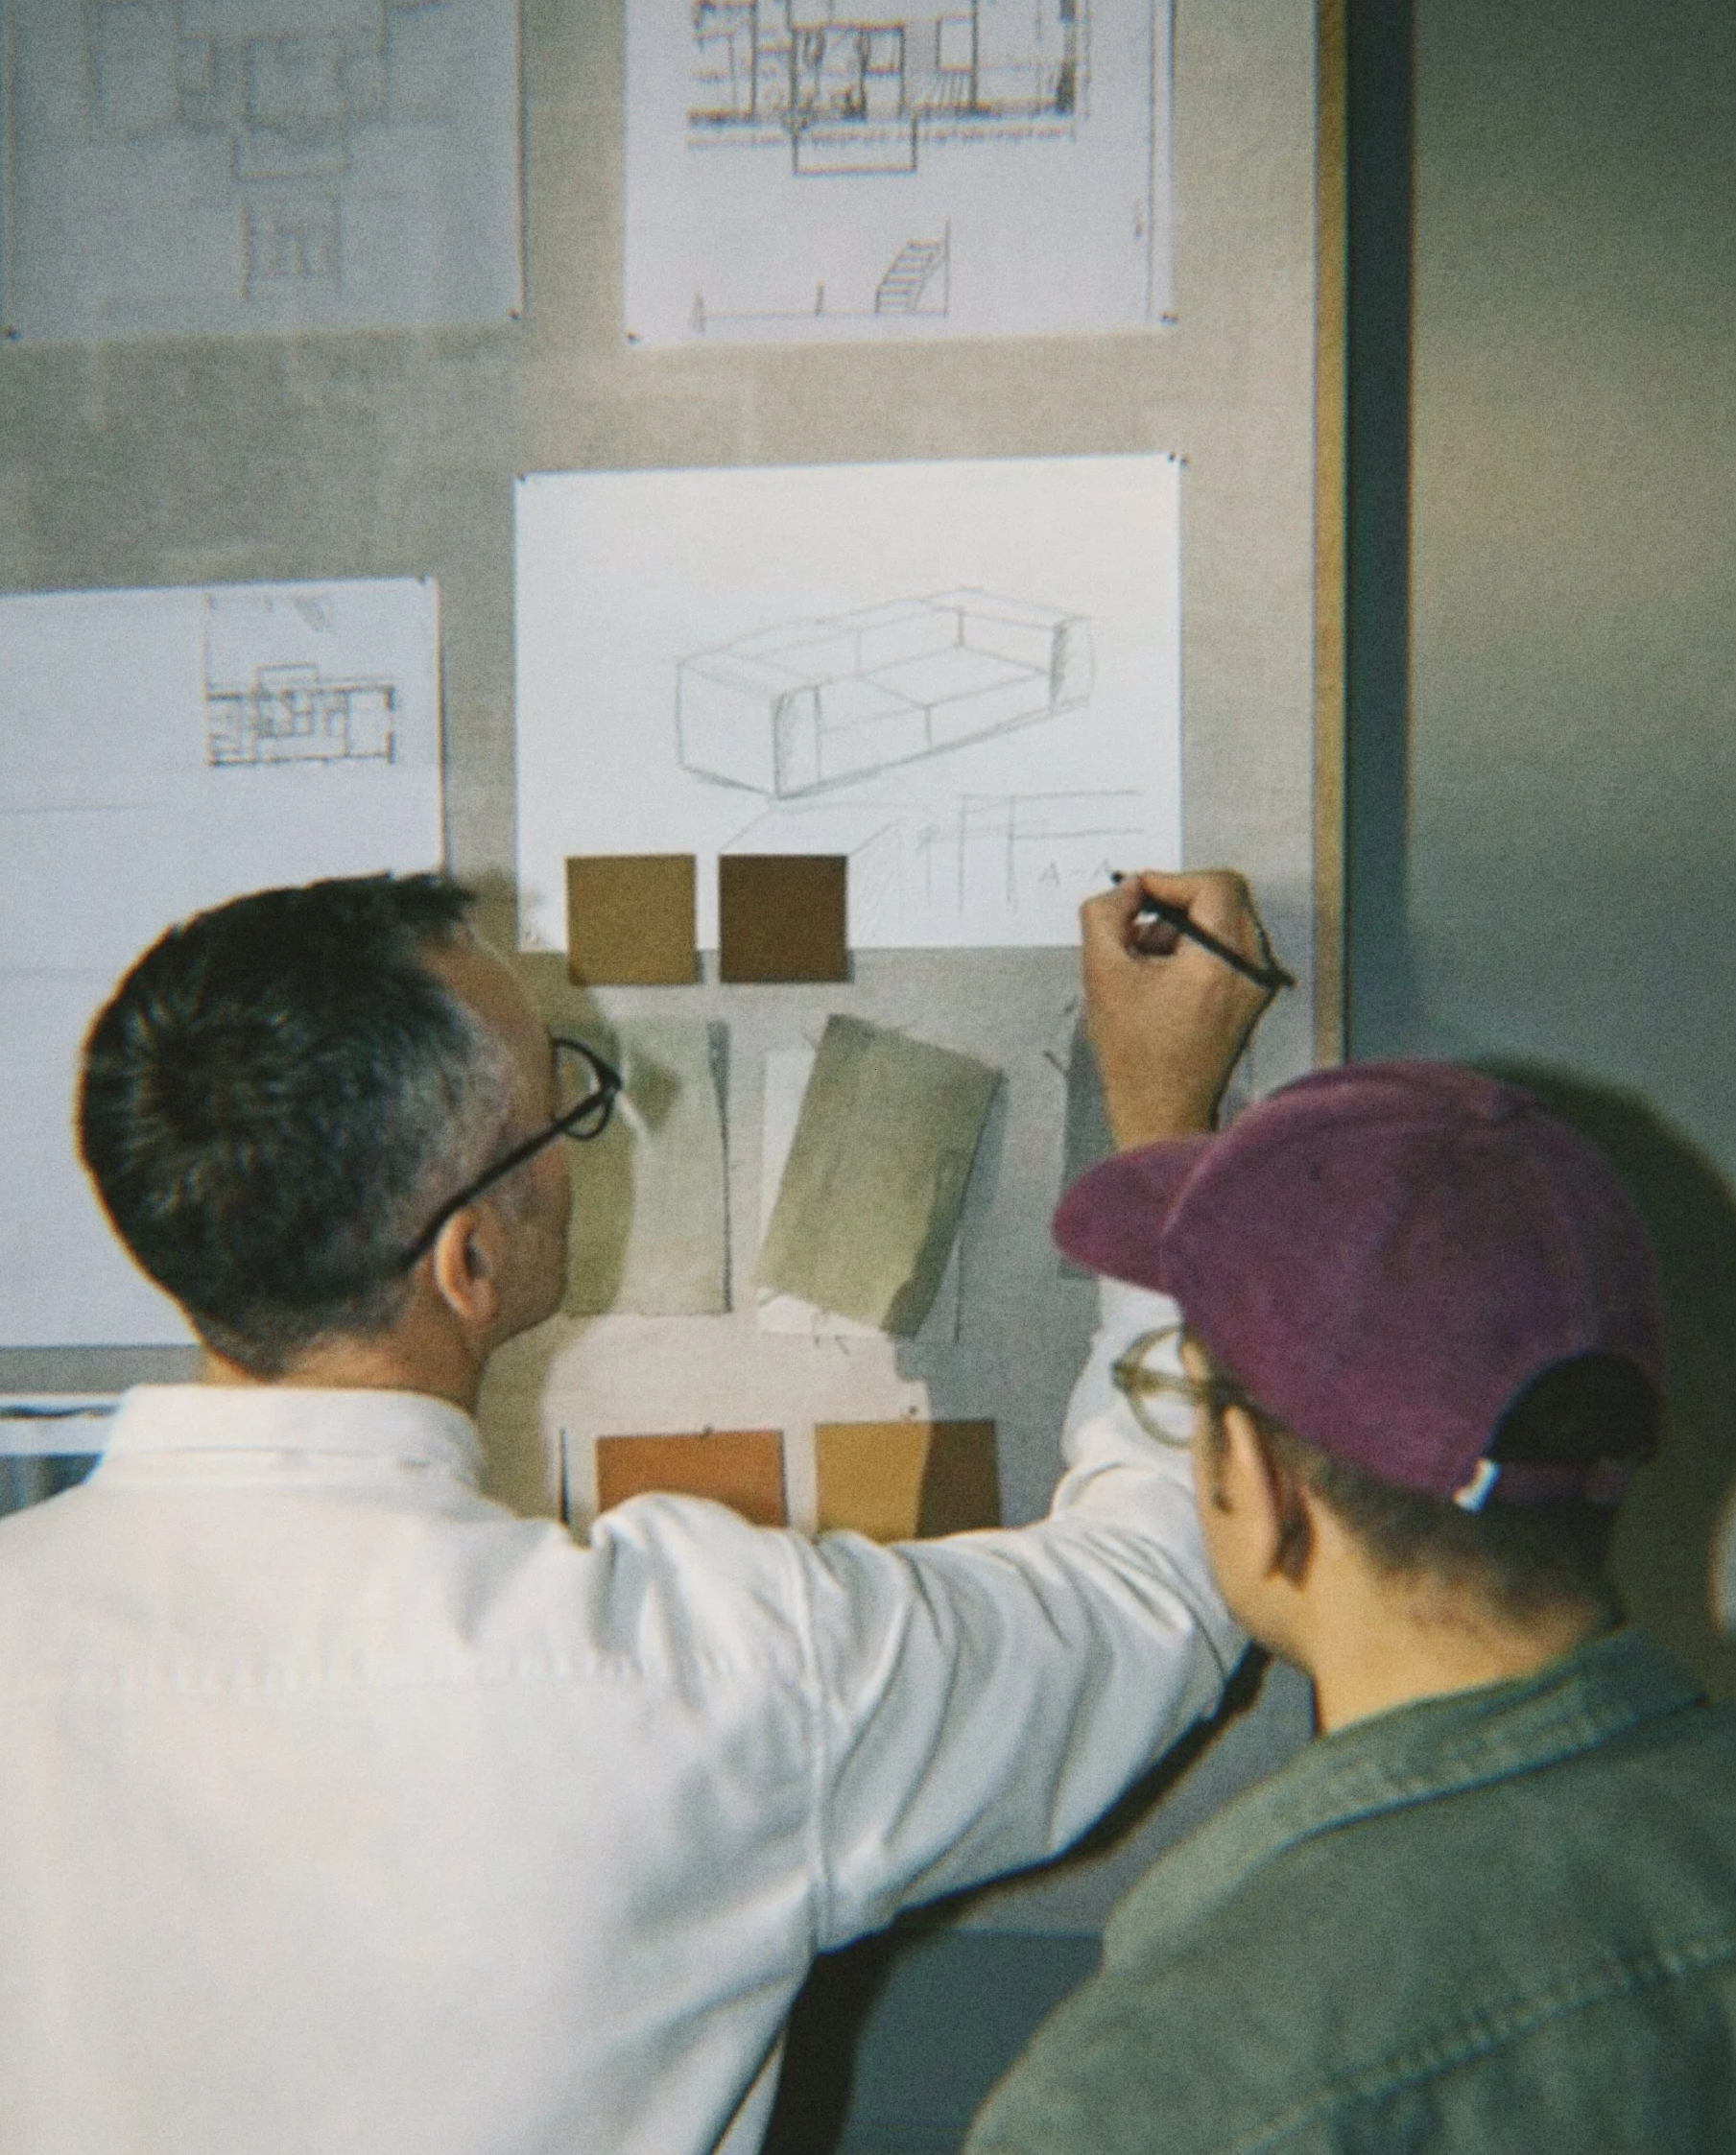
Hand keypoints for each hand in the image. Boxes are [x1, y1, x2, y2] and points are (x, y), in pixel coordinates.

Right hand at [1081, 870, 1279, 1147]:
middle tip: (1138, 925)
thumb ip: (1105, 914)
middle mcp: (1252, 969)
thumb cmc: (1135, 1053)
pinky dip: (1196, 947)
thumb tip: (1127, 888)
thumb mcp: (1102, 973)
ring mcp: (1257, 984)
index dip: (1168, 881)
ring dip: (1183, 927)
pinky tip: (1163, 977)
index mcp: (1223, 961)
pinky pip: (1230, 947)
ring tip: (1145, 961)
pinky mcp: (1252, 997)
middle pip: (1224, 898)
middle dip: (1175, 904)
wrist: (1162, 1111)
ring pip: (1226, 921)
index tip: (1136, 896)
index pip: (1213, 886)